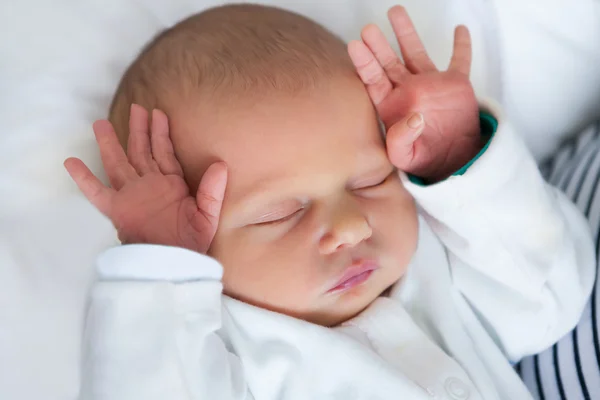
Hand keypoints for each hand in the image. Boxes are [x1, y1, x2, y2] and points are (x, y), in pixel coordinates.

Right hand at [64, 104, 226, 252]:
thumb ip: (212, 190)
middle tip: (136, 107)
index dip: (161, 133)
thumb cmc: (191, 242)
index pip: (164, 152)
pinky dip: (84, 178)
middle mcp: (149, 185)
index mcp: (170, 184)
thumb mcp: (208, 215)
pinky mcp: (117, 209)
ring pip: (119, 162)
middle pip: (141, 151)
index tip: (158, 113)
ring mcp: (131, 195)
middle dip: (138, 129)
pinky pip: (96, 192)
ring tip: (102, 124)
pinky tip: (71, 162)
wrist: (173, 262)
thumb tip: (221, 164)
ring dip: (111, 144)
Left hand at [348, 6, 481, 181]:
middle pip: (389, 62)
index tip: (355, 45)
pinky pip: (459, 60)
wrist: (452, 161)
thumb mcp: (406, 157)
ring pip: (416, 53)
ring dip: (406, 33)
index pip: (374, 80)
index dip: (364, 63)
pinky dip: (461, 46)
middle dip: (378, 44)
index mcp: (391, 105)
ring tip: (395, 12)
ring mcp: (430, 83)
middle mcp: (408, 90)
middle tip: (368, 28)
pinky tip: (460, 30)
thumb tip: (414, 118)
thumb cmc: (423, 159)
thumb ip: (401, 141)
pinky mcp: (455, 84)